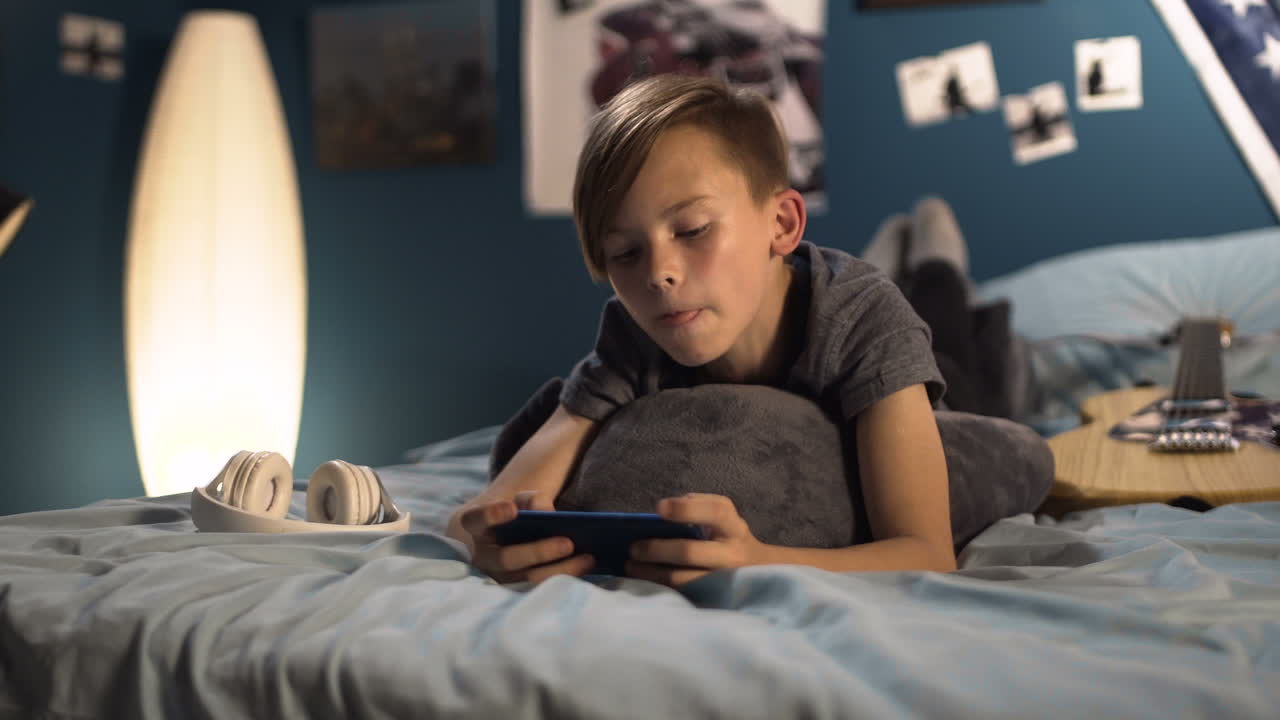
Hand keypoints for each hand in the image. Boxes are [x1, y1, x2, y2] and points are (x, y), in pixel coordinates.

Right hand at [459, 491, 594, 583]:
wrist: (501, 539)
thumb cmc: (513, 515)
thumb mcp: (519, 501)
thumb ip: (531, 499)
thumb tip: (547, 513)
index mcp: (476, 528)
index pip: (476, 520)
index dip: (491, 515)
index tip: (512, 509)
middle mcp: (481, 558)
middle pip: (507, 559)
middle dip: (538, 552)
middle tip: (568, 543)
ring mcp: (497, 579)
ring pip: (526, 580)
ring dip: (559, 570)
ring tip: (588, 558)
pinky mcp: (515, 592)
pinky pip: (540, 591)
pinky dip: (563, 580)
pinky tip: (584, 568)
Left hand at [626, 493, 766, 586]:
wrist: (761, 573)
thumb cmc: (729, 539)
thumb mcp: (725, 518)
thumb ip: (700, 506)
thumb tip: (666, 509)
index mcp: (733, 528)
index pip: (715, 512)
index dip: (685, 510)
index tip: (659, 508)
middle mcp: (731, 555)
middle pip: (689, 551)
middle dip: (657, 549)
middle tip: (633, 548)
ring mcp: (723, 581)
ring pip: (682, 580)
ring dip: (651, 573)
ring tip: (631, 567)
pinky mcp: (714, 600)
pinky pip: (681, 595)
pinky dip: (658, 587)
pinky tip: (643, 581)